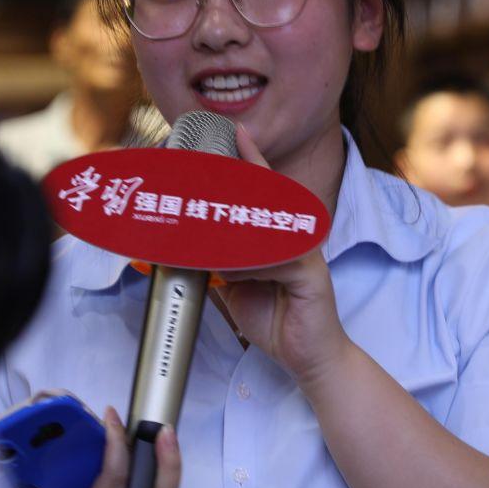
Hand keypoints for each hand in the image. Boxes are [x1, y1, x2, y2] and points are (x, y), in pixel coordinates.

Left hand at [215, 124, 353, 389]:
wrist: (306, 357)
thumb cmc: (272, 316)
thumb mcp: (232, 284)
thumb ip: (213, 261)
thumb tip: (178, 245)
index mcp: (276, 230)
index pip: (259, 185)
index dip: (243, 157)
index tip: (228, 130)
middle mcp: (293, 232)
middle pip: (261, 196)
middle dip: (226, 186)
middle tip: (192, 174)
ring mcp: (303, 249)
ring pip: (260, 227)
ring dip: (225, 235)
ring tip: (198, 239)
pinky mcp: (310, 272)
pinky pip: (273, 258)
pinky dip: (246, 264)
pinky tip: (230, 272)